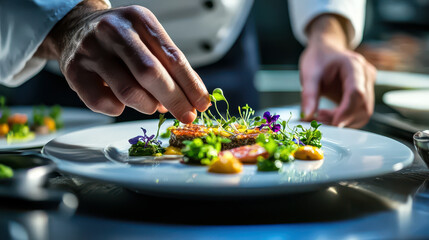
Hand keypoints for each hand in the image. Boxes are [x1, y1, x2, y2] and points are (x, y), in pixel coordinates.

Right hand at [35, 0, 209, 122]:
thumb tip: (192, 99)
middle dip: (175, 100)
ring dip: (148, 106)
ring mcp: (91, 50)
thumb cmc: (120, 38)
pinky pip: (102, 103)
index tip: (202, 104)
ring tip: (152, 105)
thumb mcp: (147, 38)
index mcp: (139, 19)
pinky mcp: (74, 71)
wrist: (75, 27)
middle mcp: (114, 31)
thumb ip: (168, 65)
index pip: (172, 57)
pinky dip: (119, 109)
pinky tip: (122, 102)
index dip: (190, 85)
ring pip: (129, 91)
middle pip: (151, 73)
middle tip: (187, 116)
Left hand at [299, 14, 375, 127]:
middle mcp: (366, 75)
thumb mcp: (309, 74)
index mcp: (354, 66)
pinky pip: (360, 113)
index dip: (345, 111)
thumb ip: (308, 95)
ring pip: (364, 113)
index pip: (356, 93)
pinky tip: (329, 116)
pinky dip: (345, 120)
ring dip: (344, 122)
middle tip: (319, 121)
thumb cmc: (318, 59)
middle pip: (363, 106)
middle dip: (342, 119)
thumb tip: (307, 116)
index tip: (332, 124)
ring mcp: (368, 85)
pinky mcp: (365, 95)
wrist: (325, 51)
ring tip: (321, 117)